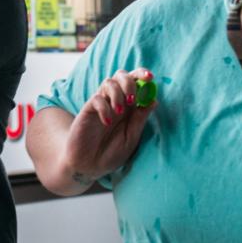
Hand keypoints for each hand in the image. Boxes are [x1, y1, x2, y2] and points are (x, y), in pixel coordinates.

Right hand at [64, 68, 156, 185]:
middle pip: (122, 76)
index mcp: (129, 107)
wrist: (89, 166)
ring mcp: (101, 104)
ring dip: (118, 93)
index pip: (136, 83)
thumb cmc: (111, 153)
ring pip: (109, 82)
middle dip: (130, 80)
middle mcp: (115, 102)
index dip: (143, 76)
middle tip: (133, 97)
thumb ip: (140, 119)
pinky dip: (105, 108)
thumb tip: (154, 100)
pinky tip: (107, 122)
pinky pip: (97, 99)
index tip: (150, 78)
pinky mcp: (88, 110)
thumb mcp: (131, 138)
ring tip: (120, 111)